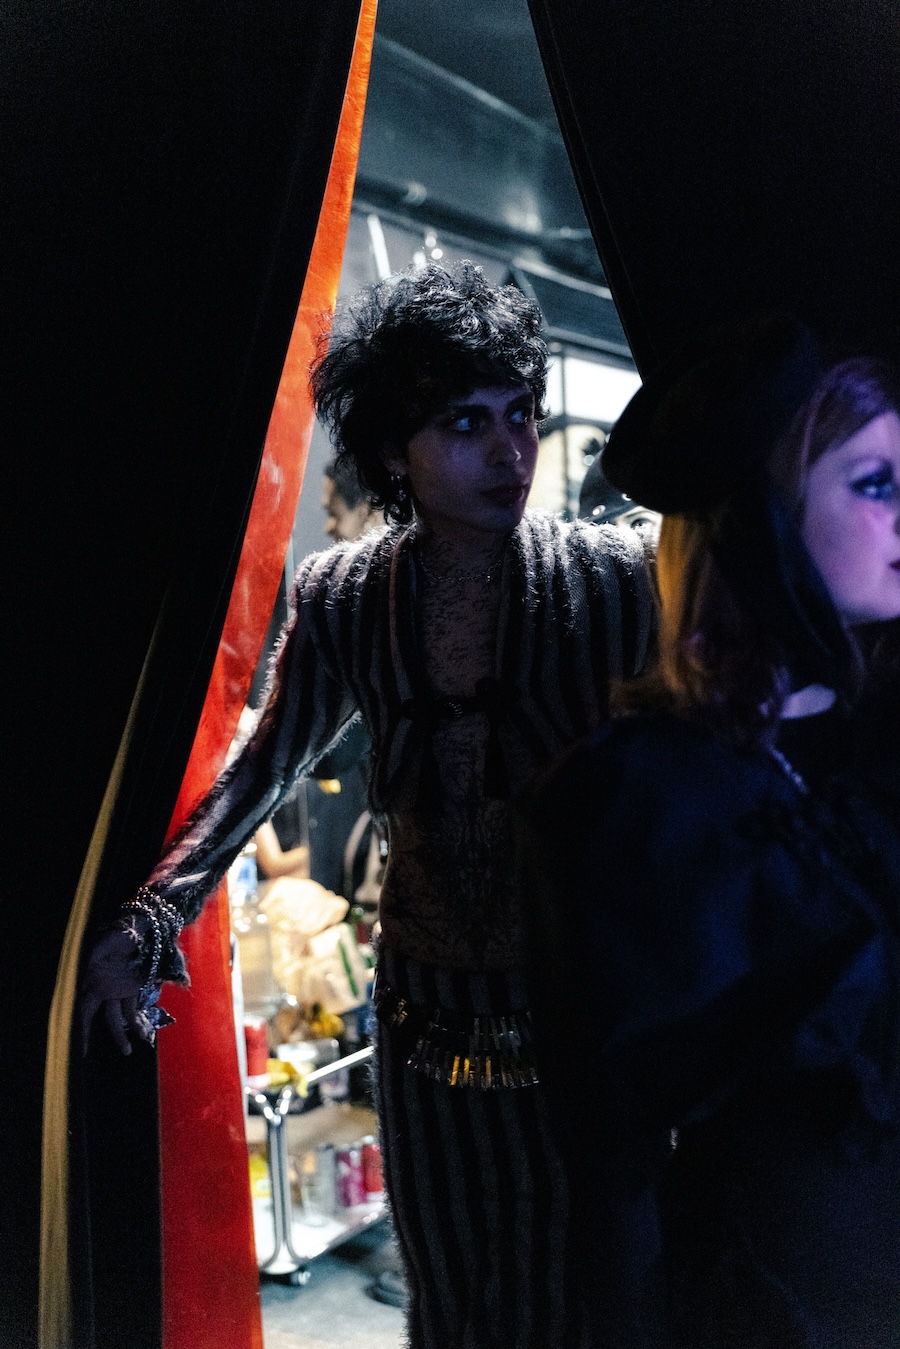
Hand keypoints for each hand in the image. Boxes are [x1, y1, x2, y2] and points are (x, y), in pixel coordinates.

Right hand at [79, 924, 154, 1055]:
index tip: (70, 1034)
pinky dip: (137, 1023)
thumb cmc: (122, 933)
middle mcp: (101, 986)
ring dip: (118, 1035)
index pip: (79, 1002)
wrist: (144, 927)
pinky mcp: (132, 988)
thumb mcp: (106, 941)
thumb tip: (87, 964)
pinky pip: (132, 1010)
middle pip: (91, 1015)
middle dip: (86, 1033)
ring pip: (114, 1018)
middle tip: (83, 1052)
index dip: (75, 1018)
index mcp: (90, 976)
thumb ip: (97, 952)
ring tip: (126, 1052)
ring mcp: (117, 989)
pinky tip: (143, 1036)